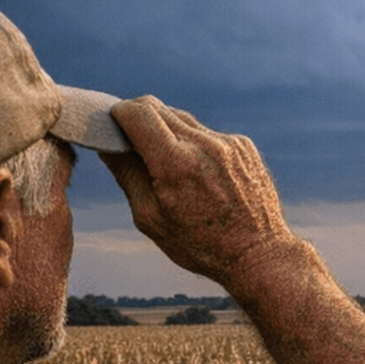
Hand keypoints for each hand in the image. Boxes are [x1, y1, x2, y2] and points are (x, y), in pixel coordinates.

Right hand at [101, 97, 298, 287]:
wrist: (258, 254)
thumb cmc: (199, 245)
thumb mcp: (150, 218)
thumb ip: (126, 174)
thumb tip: (106, 144)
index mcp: (175, 163)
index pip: (137, 113)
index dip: (118, 113)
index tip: (111, 123)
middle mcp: (203, 144)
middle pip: (158, 108)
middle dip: (137, 118)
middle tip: (129, 140)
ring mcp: (227, 142)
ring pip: (184, 118)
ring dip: (167, 131)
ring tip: (166, 163)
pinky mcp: (244, 146)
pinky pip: (208, 133)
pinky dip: (195, 144)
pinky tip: (199, 174)